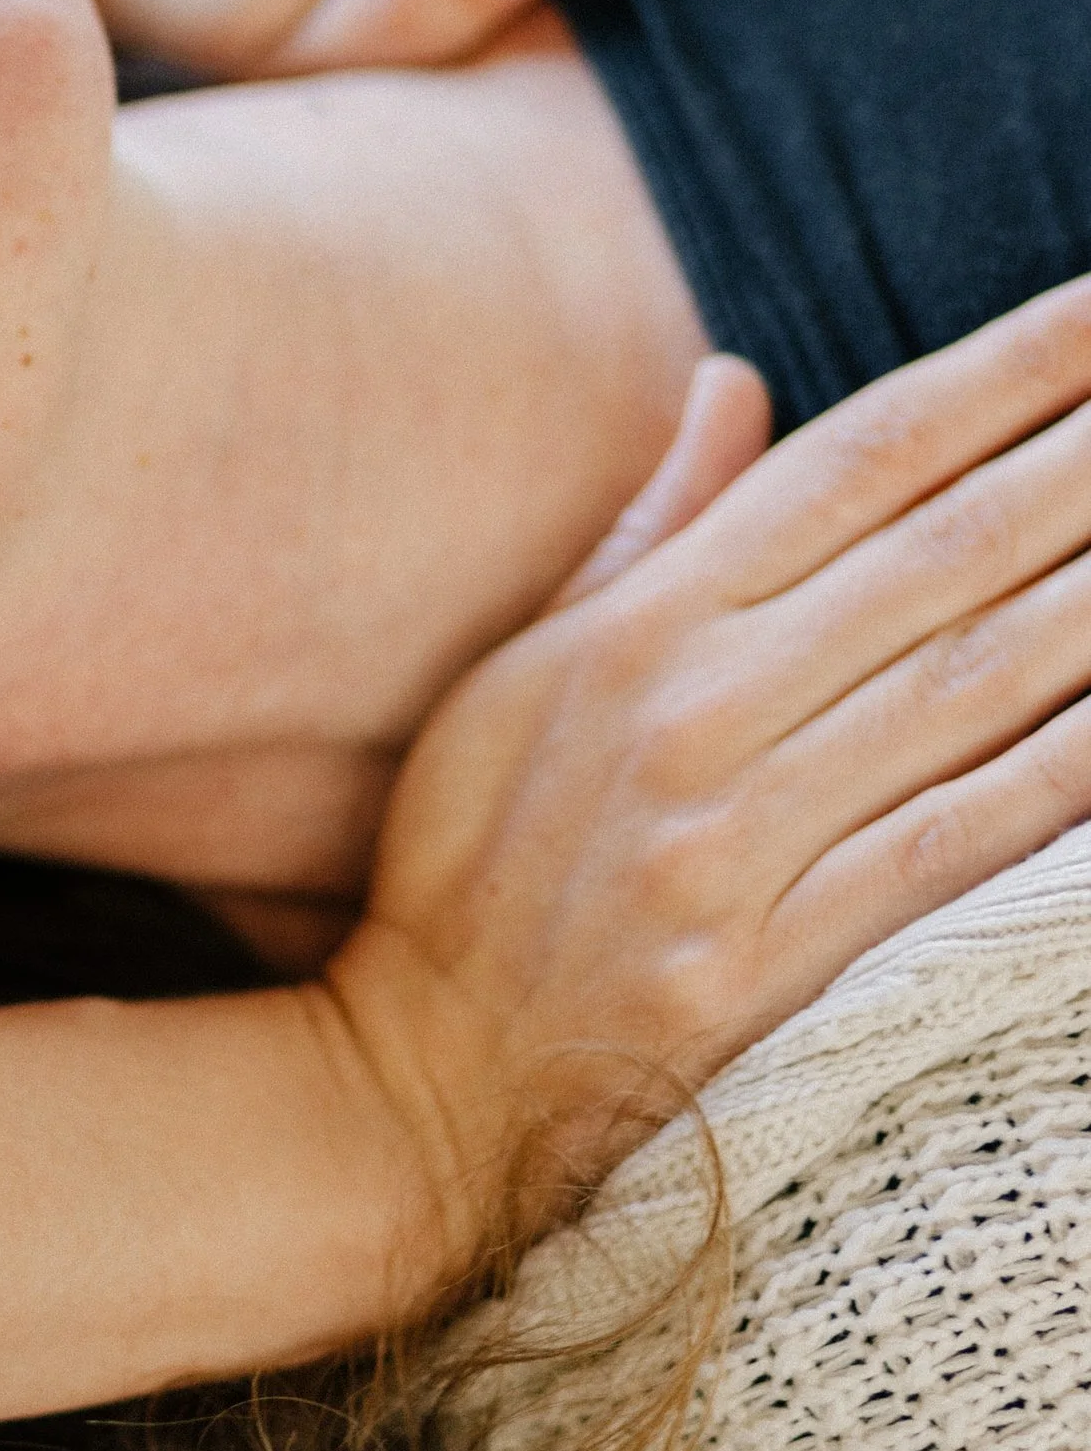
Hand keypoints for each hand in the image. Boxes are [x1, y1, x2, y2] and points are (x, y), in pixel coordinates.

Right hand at [326, 285, 1090, 1285]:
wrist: (425, 1073)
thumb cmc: (472, 854)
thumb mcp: (525, 666)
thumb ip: (651, 526)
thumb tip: (735, 382)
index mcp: (641, 624)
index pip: (854, 462)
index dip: (993, 377)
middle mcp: (695, 709)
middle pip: (939, 553)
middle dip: (1083, 461)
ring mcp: (736, 835)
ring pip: (970, 684)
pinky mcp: (771, 956)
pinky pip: (950, 840)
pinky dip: (1059, 770)